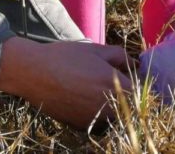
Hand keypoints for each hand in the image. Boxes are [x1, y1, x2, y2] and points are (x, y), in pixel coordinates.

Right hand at [0, 37, 132, 128]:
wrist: (34, 73)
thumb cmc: (66, 57)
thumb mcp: (96, 49)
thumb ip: (121, 57)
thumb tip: (136, 64)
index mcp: (116, 86)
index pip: (141, 92)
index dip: (138, 83)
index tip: (132, 77)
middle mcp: (109, 107)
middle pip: (129, 106)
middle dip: (125, 94)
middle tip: (112, 80)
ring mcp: (95, 119)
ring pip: (114, 114)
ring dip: (111, 103)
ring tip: (95, 87)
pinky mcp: (81, 125)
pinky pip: (98, 120)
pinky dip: (96, 111)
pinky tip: (83, 96)